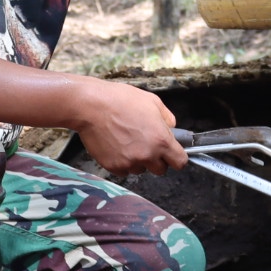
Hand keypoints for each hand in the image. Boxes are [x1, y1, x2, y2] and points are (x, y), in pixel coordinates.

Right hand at [72, 78, 186, 175]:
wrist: (91, 106)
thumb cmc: (120, 100)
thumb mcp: (152, 101)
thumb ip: (167, 118)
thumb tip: (171, 128)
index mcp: (161, 140)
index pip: (180, 162)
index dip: (176, 158)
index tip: (171, 154)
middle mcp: (147, 155)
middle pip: (160, 170)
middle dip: (156, 160)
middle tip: (146, 145)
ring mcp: (129, 163)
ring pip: (140, 170)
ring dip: (138, 161)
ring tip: (126, 141)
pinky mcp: (113, 167)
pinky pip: (123, 171)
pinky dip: (122, 162)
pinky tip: (116, 146)